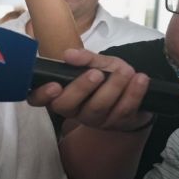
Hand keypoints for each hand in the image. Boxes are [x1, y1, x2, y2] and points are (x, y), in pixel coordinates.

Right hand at [27, 48, 153, 130]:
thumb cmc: (108, 76)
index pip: (38, 99)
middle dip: (81, 88)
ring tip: (126, 71)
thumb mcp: (97, 62)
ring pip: (98, 108)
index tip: (55, 86)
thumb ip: (85, 58)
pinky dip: (134, 93)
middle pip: (66, 106)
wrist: (134, 94)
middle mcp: (73, 110)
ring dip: (113, 87)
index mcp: (60, 94)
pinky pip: (124, 110)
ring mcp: (95, 120)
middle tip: (96, 74)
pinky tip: (140, 79)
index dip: (42, 94)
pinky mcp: (117, 124)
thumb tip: (69, 55)